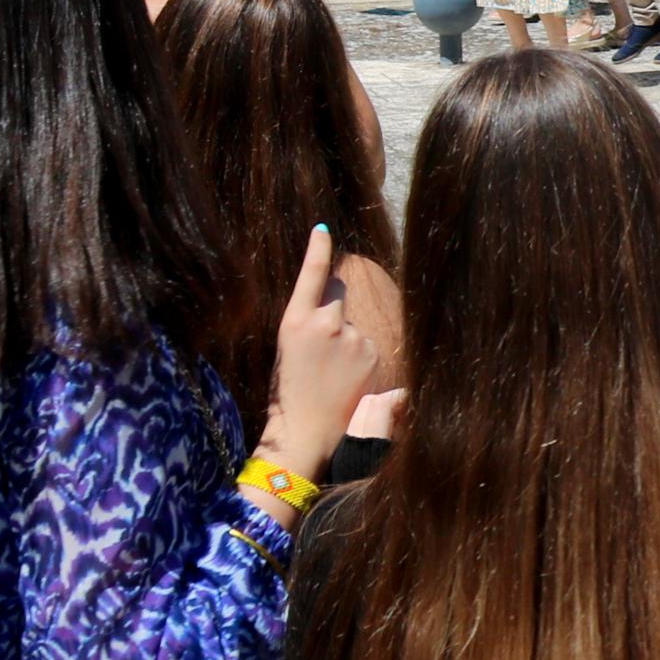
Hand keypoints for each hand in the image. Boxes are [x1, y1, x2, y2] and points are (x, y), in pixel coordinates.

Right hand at [261, 224, 384, 480]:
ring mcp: (352, 338)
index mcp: (294, 320)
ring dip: (347, 340)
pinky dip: (360, 357)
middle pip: (338, 295)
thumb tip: (336, 302)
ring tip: (331, 372)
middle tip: (321, 347)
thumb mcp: (288, 348)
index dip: (319, 248)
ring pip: (353, 325)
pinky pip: (367, 345)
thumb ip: (310, 321)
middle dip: (333, 308)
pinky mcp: (372, 354)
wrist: (306, 430)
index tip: (324, 229)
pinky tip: (346, 379)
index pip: (312, 273)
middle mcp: (326, 322)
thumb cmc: (290, 392)